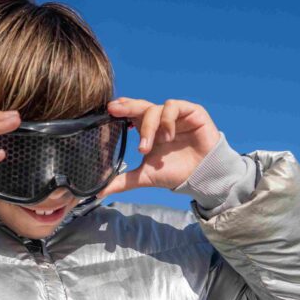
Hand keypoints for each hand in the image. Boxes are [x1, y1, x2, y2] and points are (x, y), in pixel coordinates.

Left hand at [97, 97, 222, 197]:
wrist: (201, 177)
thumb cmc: (175, 173)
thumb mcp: (145, 176)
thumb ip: (123, 181)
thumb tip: (98, 193)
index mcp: (148, 130)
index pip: (131, 113)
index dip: (121, 109)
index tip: (108, 111)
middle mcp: (160, 120)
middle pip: (140, 106)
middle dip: (126, 107)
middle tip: (114, 110)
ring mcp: (175, 115)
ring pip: (154, 109)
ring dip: (148, 127)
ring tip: (147, 147)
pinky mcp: (191, 111)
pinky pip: (173, 106)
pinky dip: (166, 121)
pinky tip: (167, 137)